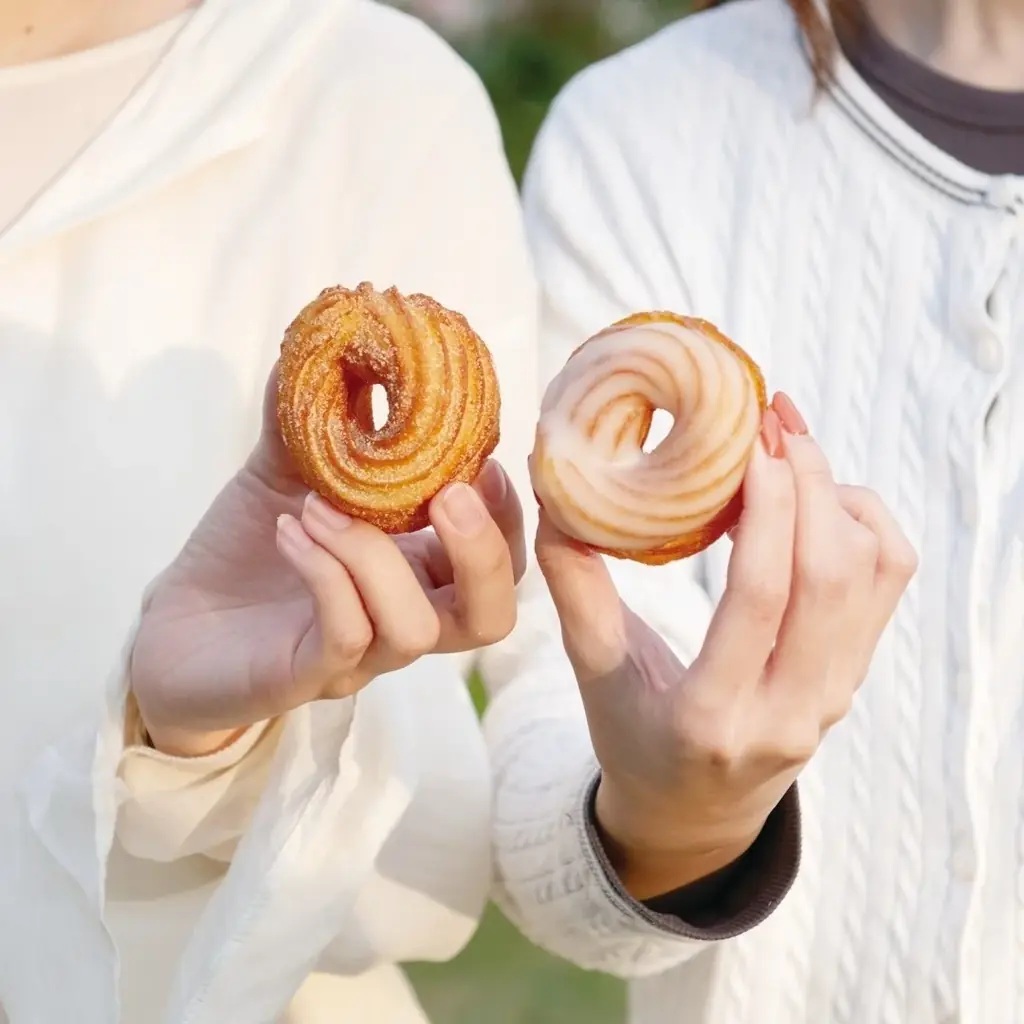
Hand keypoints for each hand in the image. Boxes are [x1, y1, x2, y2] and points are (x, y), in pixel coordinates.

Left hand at [131, 369, 525, 756]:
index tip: (484, 460)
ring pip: (414, 628)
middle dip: (483, 550)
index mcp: (415, 570)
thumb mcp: (284, 474)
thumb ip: (315, 420)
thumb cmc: (244, 553)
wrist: (173, 625)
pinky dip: (326, 573)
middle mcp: (401, 617)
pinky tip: (289, 530)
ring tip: (316, 506)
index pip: (498, 560)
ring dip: (372, 553)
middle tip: (447, 495)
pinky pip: (345, 635)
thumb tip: (328, 338)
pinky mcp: (306, 675)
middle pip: (490, 615)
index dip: (506, 515)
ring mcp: (360, 656)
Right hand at [535, 393, 916, 898]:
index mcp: (710, 717)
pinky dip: (862, 524)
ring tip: (786, 452)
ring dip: (836, 497)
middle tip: (770, 422)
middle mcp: (787, 713)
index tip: (750, 443)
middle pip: (831, 576)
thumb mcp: (592, 672)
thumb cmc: (633, 739)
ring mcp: (831, 698)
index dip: (766, 510)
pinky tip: (813, 499)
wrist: (694, 811)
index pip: (761, 599)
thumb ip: (573, 585)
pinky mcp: (851, 677)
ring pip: (871, 574)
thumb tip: (553, 493)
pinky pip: (887, 584)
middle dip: (808, 483)